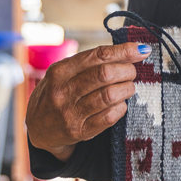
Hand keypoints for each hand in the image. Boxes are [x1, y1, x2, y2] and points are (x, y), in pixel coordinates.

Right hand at [26, 42, 151, 161]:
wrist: (39, 128)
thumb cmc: (59, 93)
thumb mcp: (65, 73)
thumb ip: (91, 62)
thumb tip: (130, 49)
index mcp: (60, 71)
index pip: (98, 56)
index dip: (124, 51)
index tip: (142, 50)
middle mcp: (63, 91)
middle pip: (105, 74)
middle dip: (127, 71)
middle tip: (131, 73)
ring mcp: (70, 112)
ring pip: (109, 95)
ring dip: (127, 89)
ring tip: (128, 87)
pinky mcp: (79, 131)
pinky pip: (109, 117)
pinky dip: (121, 108)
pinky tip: (120, 104)